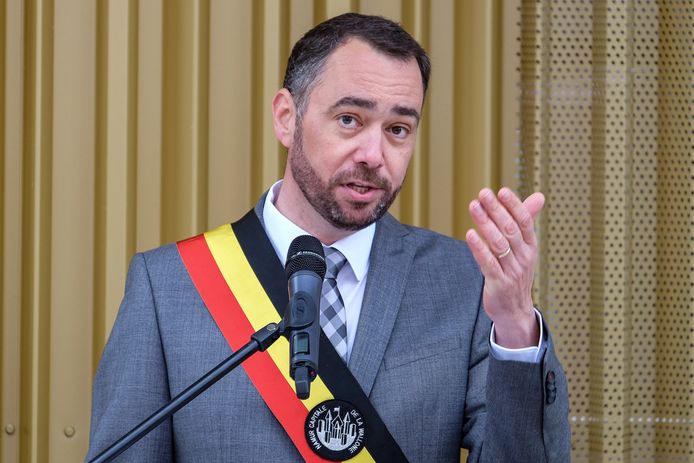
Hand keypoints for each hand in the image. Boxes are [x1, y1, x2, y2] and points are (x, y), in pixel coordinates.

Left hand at [465, 187, 543, 347]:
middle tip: (483, 193)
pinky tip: (470, 234)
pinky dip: (479, 248)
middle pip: (510, 229)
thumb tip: (540, 195)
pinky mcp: (498, 283)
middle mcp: (523, 257)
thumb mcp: (525, 248)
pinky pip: (488, 263)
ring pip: (498, 243)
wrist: (515, 310)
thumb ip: (527, 221)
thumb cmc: (516, 273)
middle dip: (496, 210)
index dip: (514, 206)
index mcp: (530, 246)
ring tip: (473, 206)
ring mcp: (512, 271)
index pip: (524, 222)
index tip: (502, 190)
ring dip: (485, 223)